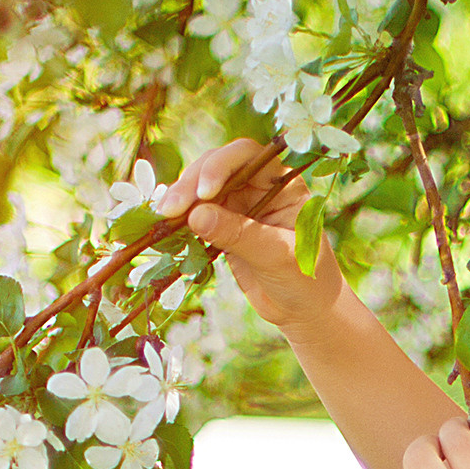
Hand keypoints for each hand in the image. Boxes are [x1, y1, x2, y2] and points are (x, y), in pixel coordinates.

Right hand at [159, 136, 342, 335]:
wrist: (305, 312)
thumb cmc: (305, 280)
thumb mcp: (276, 256)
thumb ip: (238, 234)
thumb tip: (195, 216)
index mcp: (282, 182)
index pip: (247, 156)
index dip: (221, 166)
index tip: (205, 192)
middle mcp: (258, 186)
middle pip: (217, 168)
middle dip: (191, 184)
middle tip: (171, 209)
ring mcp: (239, 204)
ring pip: (201, 189)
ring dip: (180, 199)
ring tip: (164, 217)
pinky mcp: (222, 225)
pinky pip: (196, 214)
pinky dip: (180, 219)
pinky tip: (165, 226)